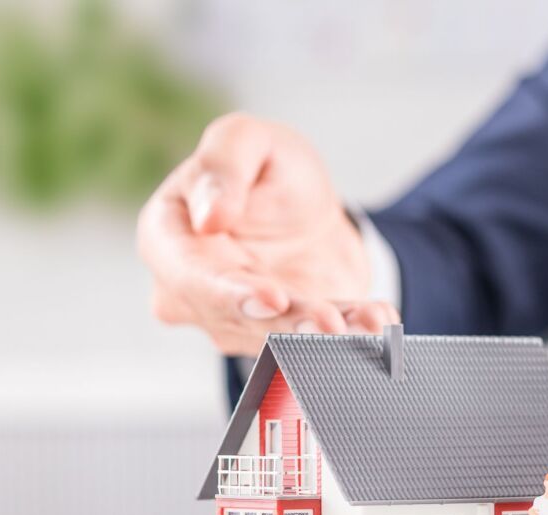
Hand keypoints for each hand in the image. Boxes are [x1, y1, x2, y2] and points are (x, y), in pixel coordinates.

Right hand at [137, 113, 396, 354]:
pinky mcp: (281, 337)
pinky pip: (314, 341)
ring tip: (365, 324)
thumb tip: (209, 218)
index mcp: (169, 239)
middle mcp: (193, 291)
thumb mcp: (248, 140)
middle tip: (328, 324)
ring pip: (277, 336)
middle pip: (234, 318)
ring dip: (323, 335)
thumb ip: (224, 164)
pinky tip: (378, 322)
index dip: (229, 294)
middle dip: (285, 325)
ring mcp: (234, 323)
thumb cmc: (264, 169)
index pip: (189, 276)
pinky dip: (349, 333)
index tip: (273, 297)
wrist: (306, 210)